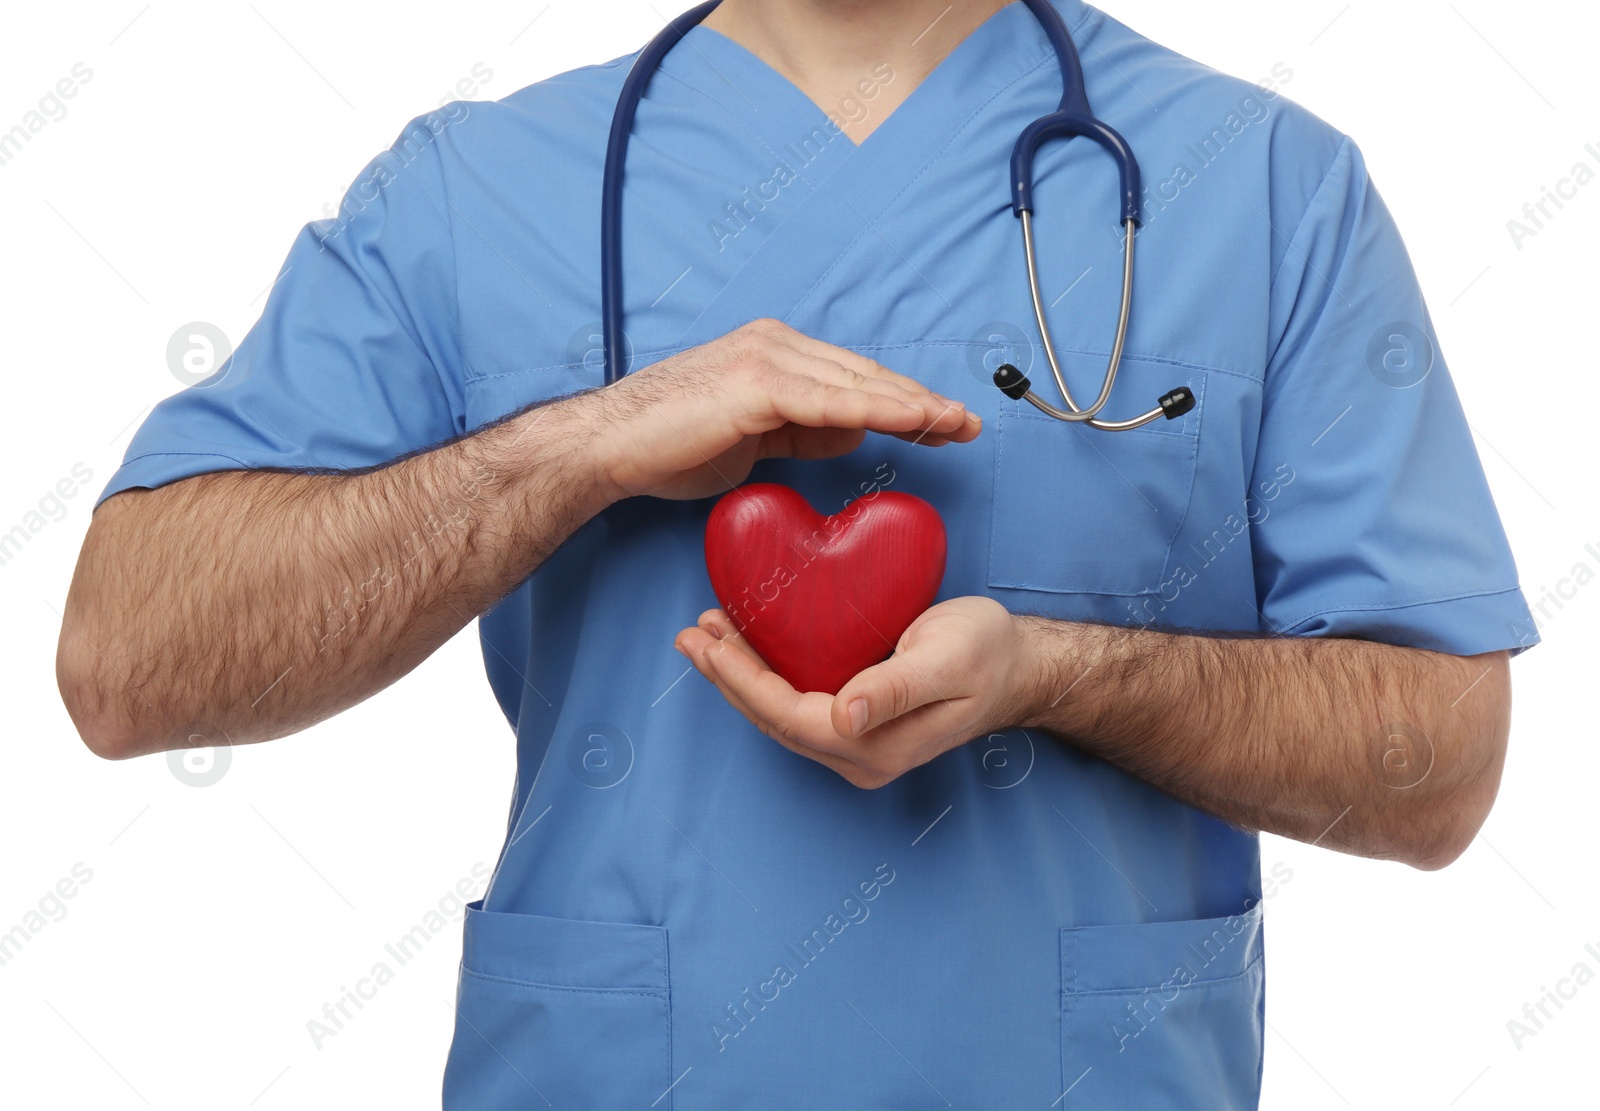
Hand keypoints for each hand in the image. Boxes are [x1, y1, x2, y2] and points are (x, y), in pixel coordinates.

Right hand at [581, 318, 981, 500]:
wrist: (609, 446)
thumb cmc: (670, 445)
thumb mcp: (753, 441)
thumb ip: (802, 432)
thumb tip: (851, 435)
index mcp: (774, 353)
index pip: (853, 378)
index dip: (903, 401)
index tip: (945, 422)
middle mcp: (775, 344)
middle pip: (866, 377)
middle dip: (922, 402)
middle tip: (969, 425)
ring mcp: (768, 358)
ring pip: (858, 386)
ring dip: (914, 406)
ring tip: (957, 425)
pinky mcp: (759, 385)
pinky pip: (833, 403)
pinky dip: (879, 412)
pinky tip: (917, 421)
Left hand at [674, 596, 1044, 788]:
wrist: (1019, 666)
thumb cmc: (988, 653)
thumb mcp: (947, 659)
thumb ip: (897, 688)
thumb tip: (845, 717)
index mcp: (876, 746)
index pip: (790, 717)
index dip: (745, 682)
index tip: (712, 643)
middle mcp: (860, 756)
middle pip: (774, 721)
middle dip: (728, 679)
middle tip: (691, 635)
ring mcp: (857, 745)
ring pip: (779, 715)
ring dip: (739, 677)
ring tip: (705, 636)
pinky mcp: (857, 725)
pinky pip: (796, 704)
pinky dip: (764, 675)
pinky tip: (746, 646)